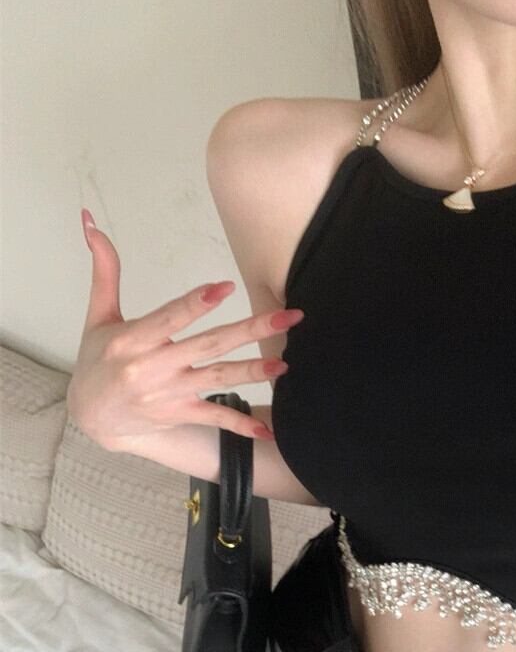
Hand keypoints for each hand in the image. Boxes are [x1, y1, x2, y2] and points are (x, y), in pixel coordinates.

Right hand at [67, 208, 303, 450]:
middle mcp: (152, 367)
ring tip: (284, 365)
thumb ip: (105, 271)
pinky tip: (267, 430)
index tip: (226, 287)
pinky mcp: (179, 414)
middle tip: (287, 317)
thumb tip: (91, 222)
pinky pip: (214, 418)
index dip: (197, 303)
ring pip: (217, 379)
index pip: (169, 317)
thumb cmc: (98, 360)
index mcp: (132, 339)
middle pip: (208, 345)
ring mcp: (168, 393)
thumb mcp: (98, 315)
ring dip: (253, 372)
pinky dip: (240, 425)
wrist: (91, 416)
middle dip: (250, 330)